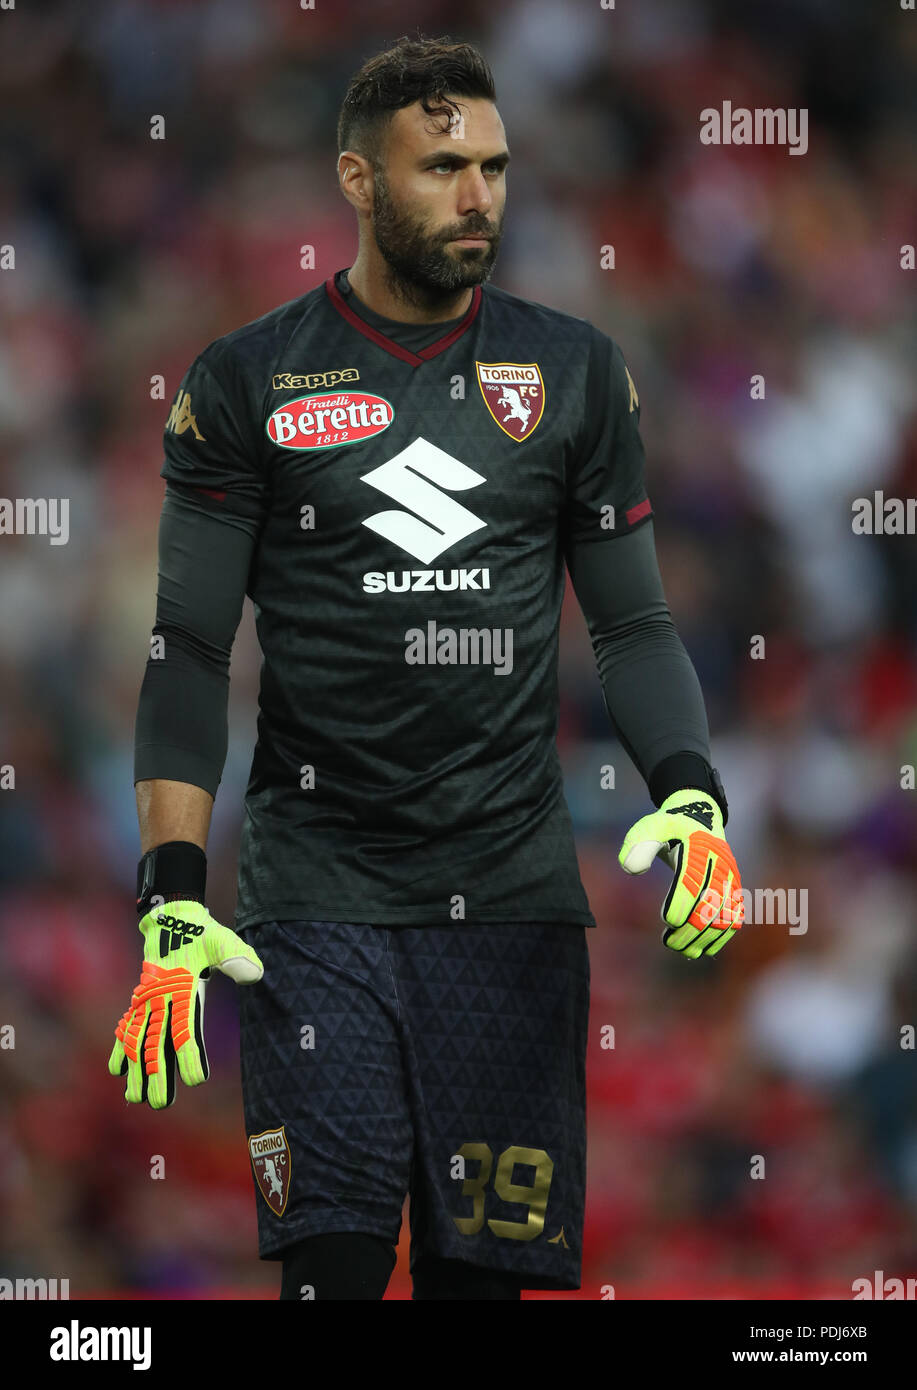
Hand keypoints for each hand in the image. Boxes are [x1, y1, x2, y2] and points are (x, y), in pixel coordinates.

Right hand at [109, 900, 262, 1108]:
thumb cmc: (202, 934)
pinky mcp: (139, 1000)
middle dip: (158, 1075)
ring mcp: (146, 1000)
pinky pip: (126, 1027)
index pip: (185, 1028)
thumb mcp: (222, 940)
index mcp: (180, 988)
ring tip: (136, 1099)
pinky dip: (119, 1048)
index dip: (190, 1054)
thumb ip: (236, 956)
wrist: (172, 919)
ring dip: (136, 1071)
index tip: (197, 1079)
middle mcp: (159, 998)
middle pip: (156, 1043)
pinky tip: (116, 1071)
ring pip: (138, 1041)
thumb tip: (255, 974)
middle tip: (161, 1105)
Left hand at [618, 790, 743, 957]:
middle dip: (691, 929)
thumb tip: (631, 869)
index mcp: (699, 847)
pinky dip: (722, 936)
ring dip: (706, 938)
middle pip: (710, 905)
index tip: (666, 920)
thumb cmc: (668, 827)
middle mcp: (720, 864)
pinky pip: (735, 918)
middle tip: (669, 943)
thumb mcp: (649, 827)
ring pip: (725, 916)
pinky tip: (703, 948)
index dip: (681, 904)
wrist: (698, 818)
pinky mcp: (734, 890)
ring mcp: (730, 878)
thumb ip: (637, 845)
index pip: (692, 882)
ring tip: (684, 951)